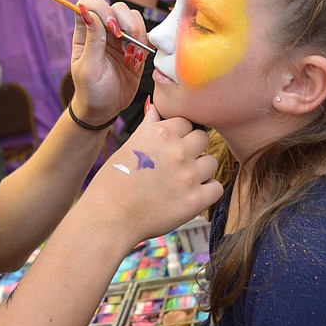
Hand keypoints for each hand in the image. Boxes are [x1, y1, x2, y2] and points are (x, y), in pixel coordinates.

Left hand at [69, 0, 147, 125]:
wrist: (106, 109)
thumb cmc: (91, 90)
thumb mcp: (88, 68)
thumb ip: (92, 39)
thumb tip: (89, 12)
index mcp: (85, 31)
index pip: (89, 2)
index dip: (101, 8)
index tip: (110, 27)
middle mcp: (102, 30)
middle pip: (117, 6)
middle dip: (125, 23)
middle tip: (123, 44)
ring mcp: (120, 37)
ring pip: (134, 17)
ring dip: (137, 34)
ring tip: (130, 56)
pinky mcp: (135, 46)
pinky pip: (146, 33)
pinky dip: (145, 43)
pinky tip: (136, 60)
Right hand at [79, 102, 223, 243]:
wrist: (108, 217)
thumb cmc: (112, 182)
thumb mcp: (127, 146)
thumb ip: (148, 126)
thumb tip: (155, 108)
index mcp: (159, 133)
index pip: (185, 122)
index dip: (179, 135)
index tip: (171, 147)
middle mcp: (177, 150)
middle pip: (202, 138)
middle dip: (193, 149)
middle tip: (178, 164)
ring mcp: (188, 175)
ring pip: (211, 162)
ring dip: (201, 171)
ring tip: (182, 181)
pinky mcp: (195, 200)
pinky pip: (217, 188)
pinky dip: (207, 192)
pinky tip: (190, 195)